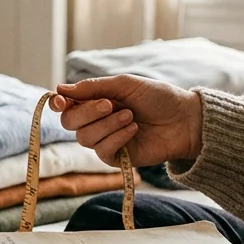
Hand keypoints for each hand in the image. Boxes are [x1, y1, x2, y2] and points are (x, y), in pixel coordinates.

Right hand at [49, 75, 203, 167]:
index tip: (61, 100)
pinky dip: (116, 138)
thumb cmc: (157, 98)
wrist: (184, 120)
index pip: (66, 106)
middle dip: (87, 112)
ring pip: (85, 138)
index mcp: (95, 101)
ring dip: (107, 125)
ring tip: (130, 116)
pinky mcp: (116, 158)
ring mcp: (105, 140)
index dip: (59, 103)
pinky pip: (102, 151)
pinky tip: (133, 129)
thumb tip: (60, 88)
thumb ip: (92, 87)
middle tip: (109, 104)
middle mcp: (96, 121)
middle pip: (70, 123)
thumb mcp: (125, 85)